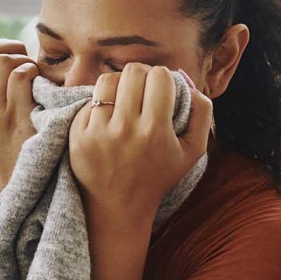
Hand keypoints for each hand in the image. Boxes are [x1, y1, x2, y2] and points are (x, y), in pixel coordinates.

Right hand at [0, 39, 39, 188]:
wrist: (18, 177)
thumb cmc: (9, 141)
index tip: (6, 56)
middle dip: (8, 47)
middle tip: (23, 59)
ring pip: (4, 62)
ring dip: (23, 60)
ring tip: (32, 73)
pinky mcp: (18, 118)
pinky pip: (20, 77)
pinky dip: (32, 72)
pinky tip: (38, 83)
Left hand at [69, 64, 212, 212]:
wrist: (117, 207)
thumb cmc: (157, 176)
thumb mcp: (193, 152)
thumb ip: (202, 114)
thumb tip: (189, 84)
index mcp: (156, 131)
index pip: (159, 77)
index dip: (162, 77)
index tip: (161, 89)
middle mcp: (125, 129)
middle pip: (133, 72)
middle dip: (141, 75)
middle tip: (142, 89)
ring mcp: (98, 132)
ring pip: (107, 80)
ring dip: (118, 84)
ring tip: (123, 98)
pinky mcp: (78, 135)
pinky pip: (89, 100)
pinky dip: (100, 104)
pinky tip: (108, 118)